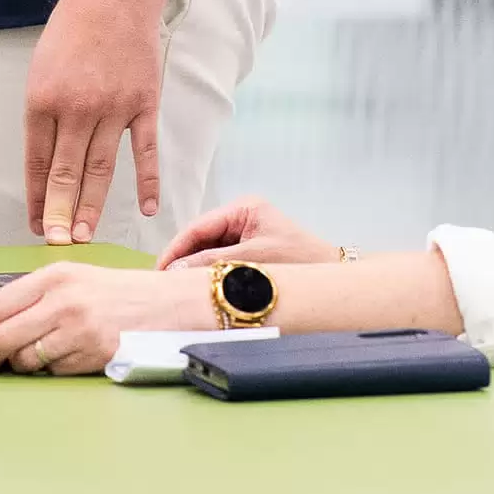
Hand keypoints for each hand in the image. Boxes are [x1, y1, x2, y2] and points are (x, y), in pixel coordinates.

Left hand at [0, 263, 206, 373]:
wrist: (169, 304)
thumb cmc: (121, 293)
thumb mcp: (76, 278)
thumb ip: (37, 294)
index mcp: (54, 276)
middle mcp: (62, 300)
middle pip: (2, 336)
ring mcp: (77, 330)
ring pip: (25, 358)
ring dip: (18, 365)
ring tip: (29, 359)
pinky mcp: (92, 355)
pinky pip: (53, 372)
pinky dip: (50, 371)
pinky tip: (63, 359)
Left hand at [23, 0, 164, 243]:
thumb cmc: (71, 30)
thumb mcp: (40, 68)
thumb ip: (43, 114)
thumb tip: (46, 163)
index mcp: (43, 100)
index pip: (36, 161)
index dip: (35, 196)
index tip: (34, 223)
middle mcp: (76, 109)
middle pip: (66, 173)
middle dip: (58, 213)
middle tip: (56, 244)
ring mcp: (113, 108)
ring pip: (101, 170)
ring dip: (91, 207)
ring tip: (83, 237)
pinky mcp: (144, 104)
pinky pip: (144, 152)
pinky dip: (147, 183)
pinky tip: (148, 210)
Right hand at [158, 196, 341, 270]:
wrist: (333, 277)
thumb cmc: (301, 261)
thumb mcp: (252, 261)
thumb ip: (212, 262)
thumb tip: (176, 269)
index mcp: (244, 207)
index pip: (199, 226)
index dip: (177, 248)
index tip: (160, 268)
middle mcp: (243, 216)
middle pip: (201, 237)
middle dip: (184, 258)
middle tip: (165, 280)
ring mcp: (246, 232)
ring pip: (209, 250)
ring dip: (196, 268)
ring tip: (179, 286)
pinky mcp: (250, 249)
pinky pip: (221, 259)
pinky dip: (210, 272)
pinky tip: (200, 286)